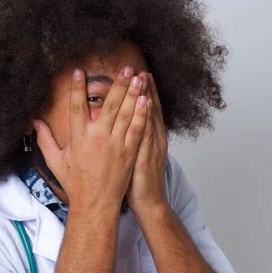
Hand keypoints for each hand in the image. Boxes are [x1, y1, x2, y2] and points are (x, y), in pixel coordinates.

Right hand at [34, 66, 148, 212]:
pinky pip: (137, 129)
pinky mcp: (129, 152)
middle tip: (124, 67)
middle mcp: (97, 138)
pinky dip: (142, 113)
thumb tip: (35, 122)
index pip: (76, 106)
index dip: (78, 88)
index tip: (80, 71)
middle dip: (118, 84)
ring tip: (138, 77)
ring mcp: (115, 145)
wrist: (95, 204)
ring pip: (126, 113)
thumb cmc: (75, 184)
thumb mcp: (56, 161)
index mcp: (78, 138)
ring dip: (133, 93)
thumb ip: (45, 140)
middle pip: (109, 105)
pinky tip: (146, 100)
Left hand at [127, 72, 168, 216]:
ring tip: (142, 79)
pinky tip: (144, 105)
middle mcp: (153, 140)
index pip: (147, 111)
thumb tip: (118, 128)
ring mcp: (151, 148)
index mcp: (149, 139)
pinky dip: (146, 118)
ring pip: (149, 118)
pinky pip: (146, 134)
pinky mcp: (146, 157)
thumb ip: (129, 140)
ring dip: (146, 97)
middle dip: (145, 89)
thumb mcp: (134, 157)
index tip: (141, 75)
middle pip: (149, 109)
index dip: (144, 93)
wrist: (149, 203)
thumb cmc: (137, 183)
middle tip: (140, 69)